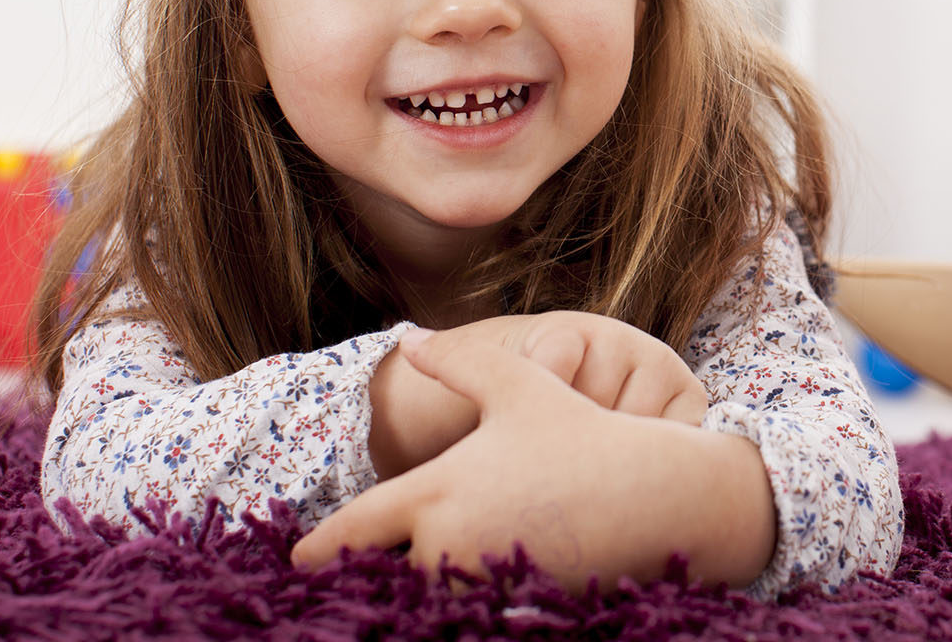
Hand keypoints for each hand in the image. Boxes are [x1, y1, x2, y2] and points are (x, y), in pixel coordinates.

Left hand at [295, 327, 774, 589]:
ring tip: (408, 581)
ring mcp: (480, 582)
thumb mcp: (522, 387)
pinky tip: (467, 591)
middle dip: (370, 573)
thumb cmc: (584, 436)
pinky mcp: (512, 606)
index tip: (296, 558)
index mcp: (437, 493)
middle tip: (355, 573)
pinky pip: (464, 612)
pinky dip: (457, 602)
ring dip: (416, 588)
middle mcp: (448, 545)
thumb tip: (412, 339)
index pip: (351, 533)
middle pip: (380, 575)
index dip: (317, 549)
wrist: (656, 495)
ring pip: (421, 597)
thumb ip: (462, 361)